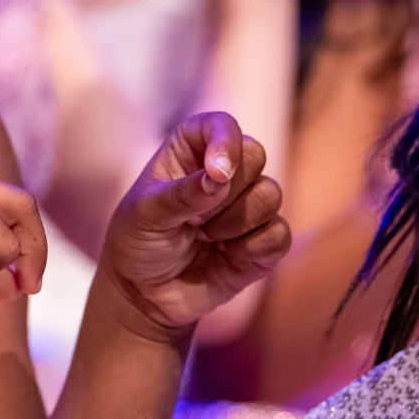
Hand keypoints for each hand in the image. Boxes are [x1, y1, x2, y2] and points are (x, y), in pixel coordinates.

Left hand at [100, 113, 289, 334]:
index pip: (220, 125)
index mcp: (189, 152)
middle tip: (194, 217)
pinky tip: (225, 255)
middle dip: (226, 191)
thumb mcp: (146, 215)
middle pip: (256, 155)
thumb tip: (219, 177)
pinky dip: (250, 248)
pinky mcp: (263, 240)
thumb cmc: (138, 242)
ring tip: (202, 237)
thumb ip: (182, 194)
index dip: (225, 141)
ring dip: (233, 223)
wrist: (145, 293)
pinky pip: (279, 233)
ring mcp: (247, 206)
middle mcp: (224, 172)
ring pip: (271, 194)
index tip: (217, 171)